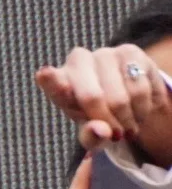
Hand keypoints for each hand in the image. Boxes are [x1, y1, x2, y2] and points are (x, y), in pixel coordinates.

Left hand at [35, 45, 171, 164]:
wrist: (129, 99)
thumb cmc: (99, 116)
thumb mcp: (91, 133)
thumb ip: (91, 137)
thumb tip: (101, 131)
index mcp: (58, 82)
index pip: (52, 81)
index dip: (51, 80)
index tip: (45, 74)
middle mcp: (77, 61)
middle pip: (91, 97)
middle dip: (107, 122)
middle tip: (117, 136)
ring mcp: (103, 53)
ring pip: (120, 98)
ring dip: (128, 119)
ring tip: (128, 124)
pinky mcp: (129, 52)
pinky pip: (139, 89)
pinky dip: (142, 108)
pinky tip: (139, 109)